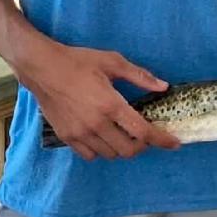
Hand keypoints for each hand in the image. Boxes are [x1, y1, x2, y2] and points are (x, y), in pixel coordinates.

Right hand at [18, 40, 180, 162]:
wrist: (42, 67)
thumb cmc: (78, 61)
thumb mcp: (112, 62)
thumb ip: (140, 76)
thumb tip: (163, 86)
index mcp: (111, 105)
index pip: (143, 132)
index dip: (162, 140)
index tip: (174, 143)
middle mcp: (97, 124)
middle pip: (128, 150)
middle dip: (141, 146)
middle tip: (143, 134)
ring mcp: (80, 133)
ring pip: (110, 155)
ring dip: (121, 148)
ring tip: (121, 134)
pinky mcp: (66, 137)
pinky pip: (90, 155)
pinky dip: (101, 150)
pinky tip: (101, 137)